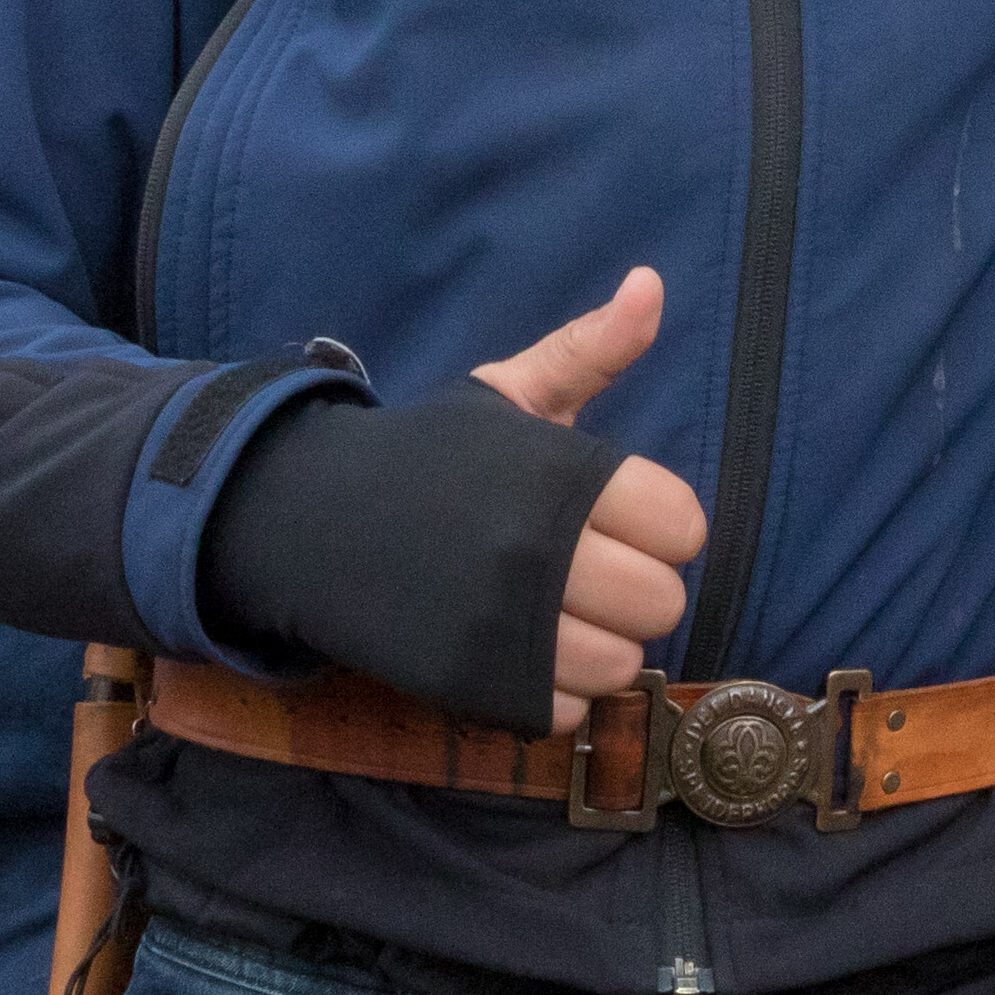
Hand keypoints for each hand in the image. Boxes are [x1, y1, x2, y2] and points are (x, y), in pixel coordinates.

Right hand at [471, 267, 707, 736]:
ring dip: (599, 645)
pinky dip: (552, 691)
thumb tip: (653, 284)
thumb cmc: (428, 455)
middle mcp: (539, 549)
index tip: (622, 520)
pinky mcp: (472, 682)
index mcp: (561, 474)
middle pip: (661, 601)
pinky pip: (564, 710)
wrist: (310, 517)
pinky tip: (523, 652)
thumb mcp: (507, 392)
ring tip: (558, 613)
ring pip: (619, 664)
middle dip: (636, 590)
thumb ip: (591, 349)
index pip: (683, 525)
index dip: (662, 526)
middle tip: (589, 572)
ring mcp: (505, 624)